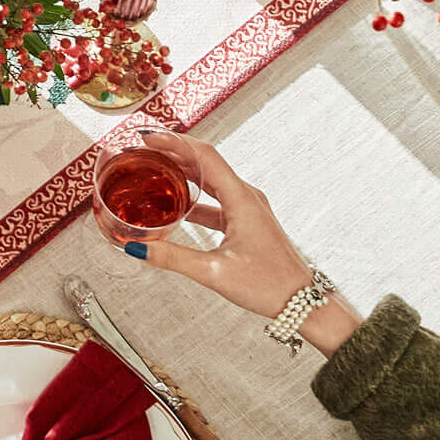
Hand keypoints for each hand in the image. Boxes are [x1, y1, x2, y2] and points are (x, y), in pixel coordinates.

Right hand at [130, 132, 359, 354]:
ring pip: (211, 178)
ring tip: (155, 168)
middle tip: (144, 149)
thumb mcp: (214, 272)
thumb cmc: (269, 285)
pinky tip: (175, 203)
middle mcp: (246, 197)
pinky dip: (194, 194)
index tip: (149, 138)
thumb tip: (137, 248)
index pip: (206, 156)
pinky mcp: (246, 220)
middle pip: (207, 162)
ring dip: (183, 170)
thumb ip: (173, 258)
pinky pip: (216, 198)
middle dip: (175, 151)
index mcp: (242, 201)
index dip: (175, 142)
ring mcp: (248, 207)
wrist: (301, 301)